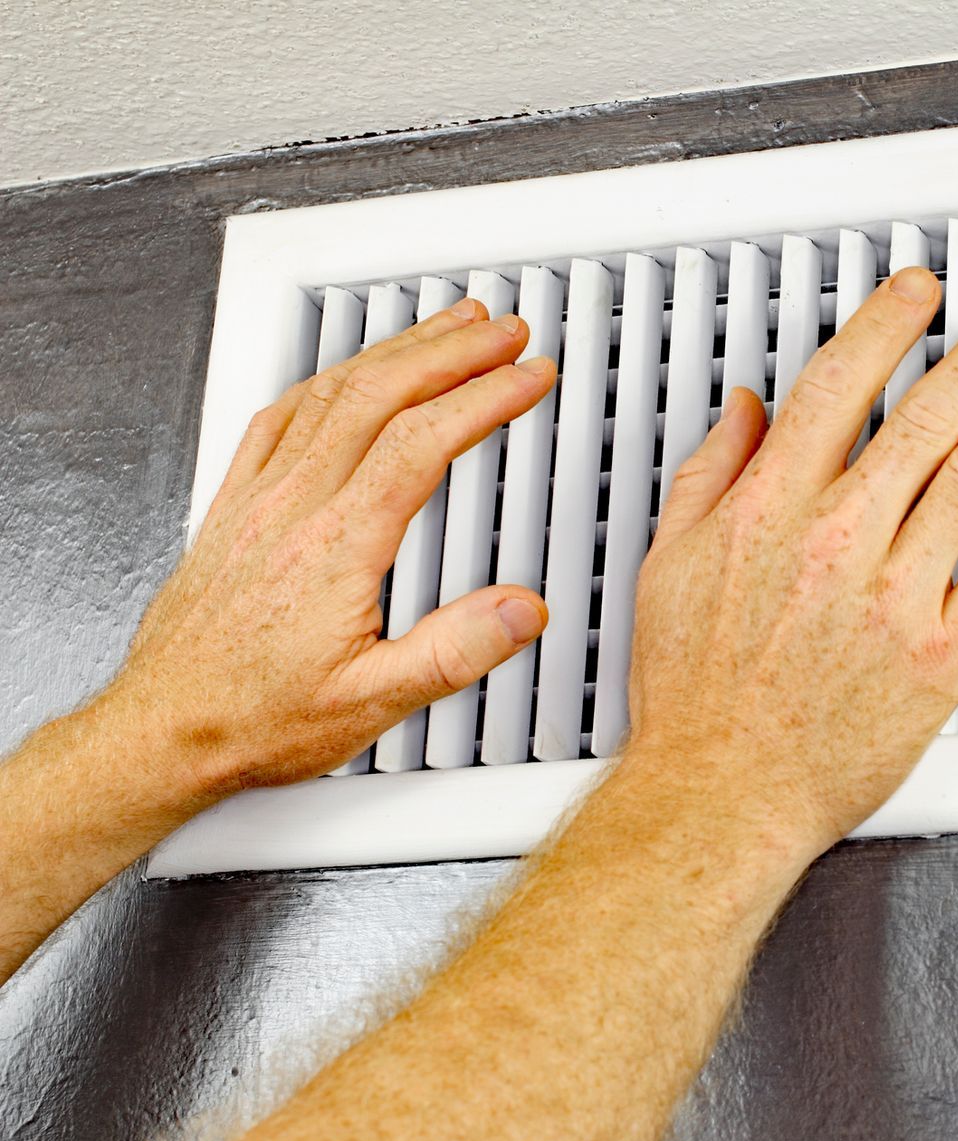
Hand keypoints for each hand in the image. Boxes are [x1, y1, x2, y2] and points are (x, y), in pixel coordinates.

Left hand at [109, 300, 555, 802]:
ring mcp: (258, 501)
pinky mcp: (233, 507)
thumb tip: (522, 610)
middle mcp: (293, 509)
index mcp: (337, 547)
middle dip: (451, 351)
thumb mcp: (372, 703)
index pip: (423, 442)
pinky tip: (347, 372)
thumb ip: (455, 651)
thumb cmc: (255, 719)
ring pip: (331, 392)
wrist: (164, 728)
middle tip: (502, 332)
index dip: (485, 396)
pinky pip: (278, 417)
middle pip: (379, 394)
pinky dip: (327, 378)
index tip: (527, 376)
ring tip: (445, 329)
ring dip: (396, 351)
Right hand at [625, 267, 957, 857]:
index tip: (919, 293)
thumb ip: (711, 477)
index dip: (887, 327)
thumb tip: (745, 413)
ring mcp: (890, 596)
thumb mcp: (669, 568)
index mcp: (768, 511)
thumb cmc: (697, 699)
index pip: (837, 388)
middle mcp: (835, 542)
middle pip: (923, 417)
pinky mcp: (937, 654)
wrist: (722, 795)